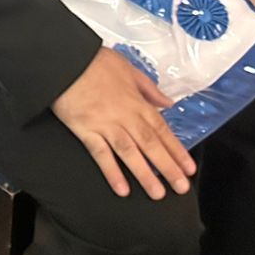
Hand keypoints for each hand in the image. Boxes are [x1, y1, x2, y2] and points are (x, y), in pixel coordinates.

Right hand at [52, 47, 195, 198]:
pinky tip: (122, 189)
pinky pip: (101, 154)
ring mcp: (105, 124)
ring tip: (158, 194)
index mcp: (136, 101)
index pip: (161, 129)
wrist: (66, 60)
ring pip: (130, 152)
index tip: (189, 167)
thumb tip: (167, 102)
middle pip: (150, 144)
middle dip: (168, 167)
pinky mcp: (86, 130)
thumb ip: (149, 88)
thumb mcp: (128, 68)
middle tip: (181, 187)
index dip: (176, 150)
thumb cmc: (95, 62)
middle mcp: (124, 115)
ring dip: (145, 174)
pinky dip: (112, 172)